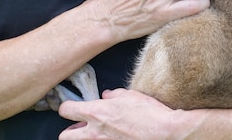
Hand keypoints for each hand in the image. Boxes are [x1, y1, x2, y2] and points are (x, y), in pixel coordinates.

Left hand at [58, 88, 182, 139]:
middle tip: (80, 126)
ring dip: (84, 139)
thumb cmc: (150, 114)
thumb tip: (107, 96)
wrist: (166, 133)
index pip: (66, 110)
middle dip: (70, 130)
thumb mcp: (130, 96)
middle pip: (65, 135)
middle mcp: (94, 132)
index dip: (68, 108)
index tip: (73, 108)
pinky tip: (111, 139)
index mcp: (96, 112)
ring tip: (96, 134)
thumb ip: (114, 96)